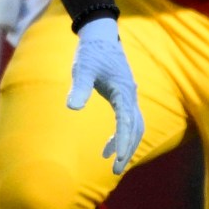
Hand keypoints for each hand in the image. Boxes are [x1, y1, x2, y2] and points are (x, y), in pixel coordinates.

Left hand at [68, 16, 142, 175]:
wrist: (100, 37)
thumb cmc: (90, 53)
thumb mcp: (81, 69)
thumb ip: (78, 88)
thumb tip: (72, 108)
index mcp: (124, 92)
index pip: (127, 122)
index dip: (125, 142)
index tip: (119, 160)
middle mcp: (131, 96)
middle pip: (136, 129)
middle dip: (129, 150)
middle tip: (117, 170)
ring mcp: (130, 97)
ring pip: (135, 127)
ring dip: (127, 145)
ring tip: (114, 164)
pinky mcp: (124, 97)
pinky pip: (127, 121)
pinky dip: (121, 136)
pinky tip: (107, 148)